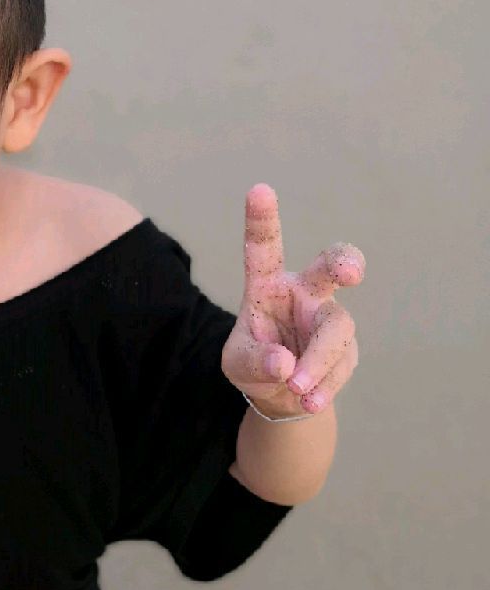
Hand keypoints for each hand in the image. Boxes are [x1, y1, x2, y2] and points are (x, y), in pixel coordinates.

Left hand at [220, 183, 363, 416]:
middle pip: (329, 267)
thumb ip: (255, 360)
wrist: (282, 397)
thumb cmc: (253, 364)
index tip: (259, 190)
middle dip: (344, 262)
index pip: (263, 247)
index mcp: (266, 284)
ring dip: (318, 361)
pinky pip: (341, 364)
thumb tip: (284, 362)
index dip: (262, 218)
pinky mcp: (347, 348)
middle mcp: (303, 294)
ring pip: (337, 328)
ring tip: (297, 389)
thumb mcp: (238, 364)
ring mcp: (328, 319)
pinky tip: (308, 400)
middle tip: (351, 272)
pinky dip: (324, 385)